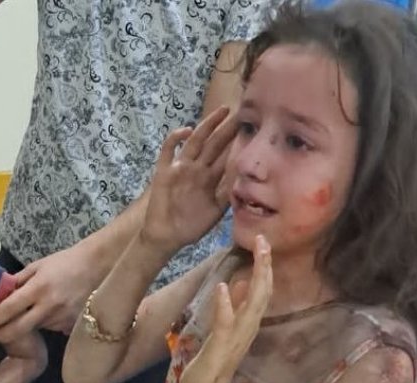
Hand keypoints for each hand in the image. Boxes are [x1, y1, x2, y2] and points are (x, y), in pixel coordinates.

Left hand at [0, 242, 98, 343]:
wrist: (97, 267)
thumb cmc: (64, 263)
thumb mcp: (38, 266)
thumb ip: (18, 281)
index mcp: (38, 288)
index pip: (10, 308)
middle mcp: (49, 306)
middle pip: (19, 329)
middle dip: (3, 335)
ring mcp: (61, 318)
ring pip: (35, 329)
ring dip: (28, 326)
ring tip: (28, 316)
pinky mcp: (71, 326)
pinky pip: (52, 329)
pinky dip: (46, 324)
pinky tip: (50, 313)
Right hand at [142, 106, 236, 257]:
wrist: (166, 237)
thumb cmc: (190, 226)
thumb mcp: (215, 211)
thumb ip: (227, 195)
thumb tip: (244, 180)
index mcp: (209, 178)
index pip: (226, 155)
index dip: (237, 142)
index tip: (253, 128)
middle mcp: (196, 169)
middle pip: (214, 143)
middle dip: (227, 128)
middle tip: (242, 111)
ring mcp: (180, 168)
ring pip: (195, 141)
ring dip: (208, 126)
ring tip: (223, 111)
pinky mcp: (164, 172)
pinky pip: (168, 150)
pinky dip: (175, 139)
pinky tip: (187, 131)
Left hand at [180, 235, 272, 382]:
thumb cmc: (213, 360)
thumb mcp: (225, 326)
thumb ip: (235, 306)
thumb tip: (241, 283)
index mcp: (248, 322)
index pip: (262, 290)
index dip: (265, 266)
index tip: (263, 242)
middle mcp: (247, 328)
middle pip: (263, 293)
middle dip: (265, 266)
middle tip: (265, 240)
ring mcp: (236, 337)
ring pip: (253, 305)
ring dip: (256, 279)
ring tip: (258, 254)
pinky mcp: (220, 346)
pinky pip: (225, 324)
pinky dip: (226, 306)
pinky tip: (223, 288)